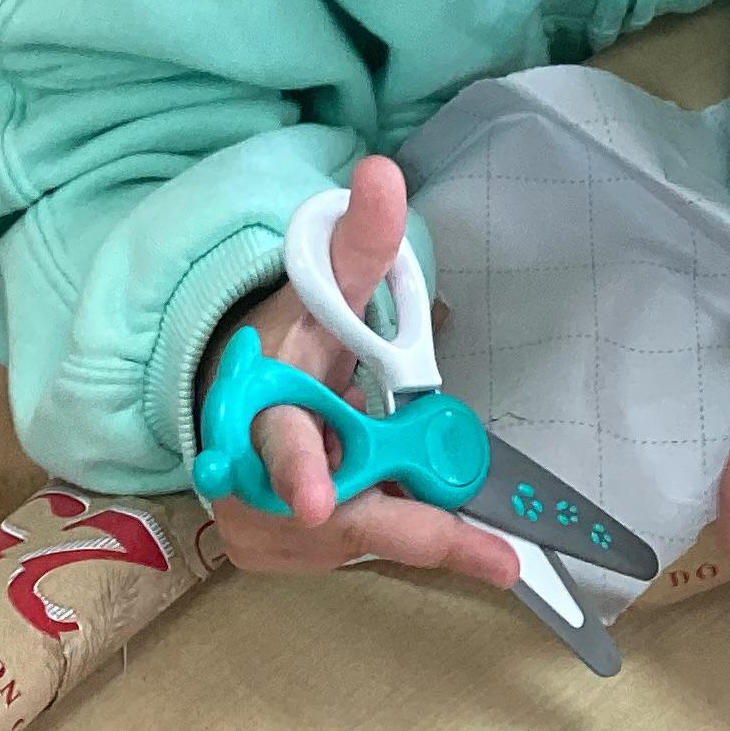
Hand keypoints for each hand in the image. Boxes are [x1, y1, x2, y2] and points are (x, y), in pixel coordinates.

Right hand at [198, 157, 521, 591]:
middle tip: (495, 557)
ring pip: (358, 540)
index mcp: (255, 407)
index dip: (299, 471)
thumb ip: (361, 240)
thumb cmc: (287, 341)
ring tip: (448, 498)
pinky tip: (408, 505)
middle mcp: (246, 480)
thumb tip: (383, 173)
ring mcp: (257, 528)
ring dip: (412, 519)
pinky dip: (394, 531)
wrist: (234, 398)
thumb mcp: (324, 288)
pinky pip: (355, 552)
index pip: (276, 441)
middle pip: (335, 519)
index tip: (315, 501)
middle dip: (416, 531)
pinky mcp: (273, 558)